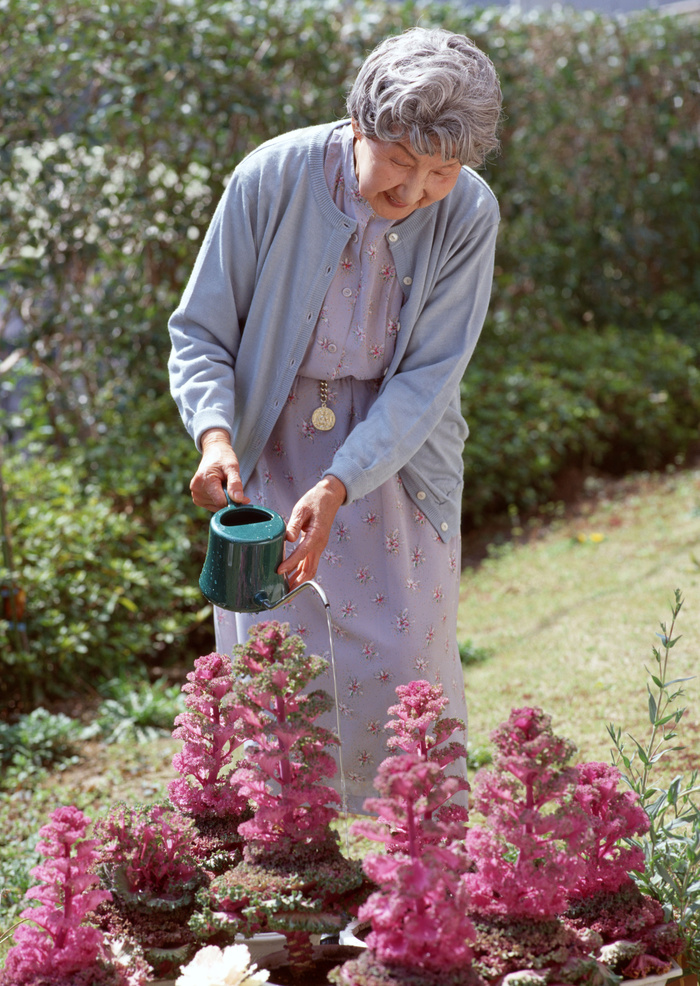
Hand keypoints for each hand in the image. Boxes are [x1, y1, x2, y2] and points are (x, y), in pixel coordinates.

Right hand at [190, 429, 250, 510]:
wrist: (213, 452)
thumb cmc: (223, 458)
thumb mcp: (232, 467)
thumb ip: (235, 484)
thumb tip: (238, 500)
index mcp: (204, 481)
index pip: (221, 502)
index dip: (234, 500)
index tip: (242, 495)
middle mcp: (196, 490)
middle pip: (219, 505)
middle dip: (229, 499)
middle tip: (230, 484)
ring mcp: (195, 495)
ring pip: (217, 507)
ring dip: (224, 499)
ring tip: (223, 484)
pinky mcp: (197, 499)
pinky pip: (213, 506)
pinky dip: (219, 500)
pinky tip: (219, 489)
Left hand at [279, 475, 345, 589]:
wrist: (330, 496)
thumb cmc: (315, 500)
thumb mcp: (302, 509)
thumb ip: (294, 524)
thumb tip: (287, 539)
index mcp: (316, 535)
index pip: (301, 554)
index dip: (290, 564)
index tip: (278, 571)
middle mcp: (319, 544)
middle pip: (309, 570)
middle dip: (298, 583)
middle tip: (285, 594)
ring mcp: (319, 546)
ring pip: (310, 569)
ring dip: (300, 581)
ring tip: (287, 590)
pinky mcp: (316, 545)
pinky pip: (310, 563)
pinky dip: (301, 572)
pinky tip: (292, 576)